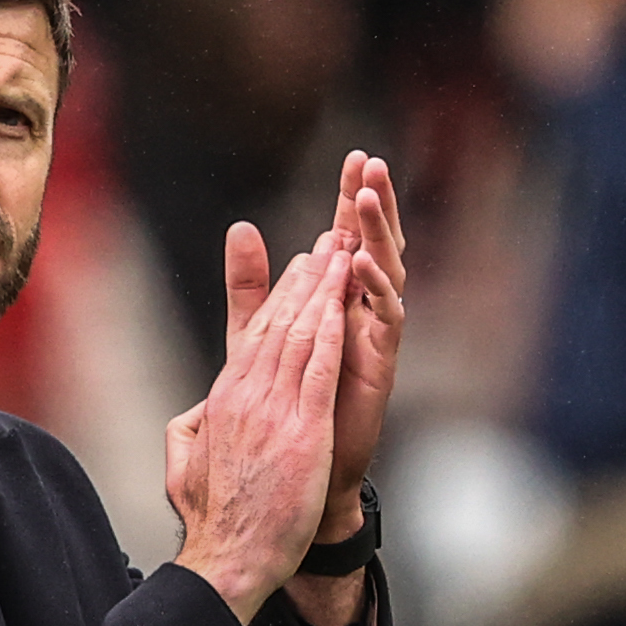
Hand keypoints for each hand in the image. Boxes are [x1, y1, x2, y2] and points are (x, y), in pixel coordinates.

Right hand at [169, 243, 351, 622]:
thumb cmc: (214, 521)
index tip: (297, 271)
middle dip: (304, 278)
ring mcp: (273, 409)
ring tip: (341, 251)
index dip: (277, 299)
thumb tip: (192, 414)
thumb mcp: (185, 467)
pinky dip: (332, 326)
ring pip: (299, 333)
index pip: (252, 338)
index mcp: (221, 402)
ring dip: (322, 289)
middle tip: (326, 241)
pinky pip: (319, 364)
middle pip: (277, 323)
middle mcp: (245, 395)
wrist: (229, 556)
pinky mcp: (302, 428)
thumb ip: (188, 432)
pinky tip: (345, 299)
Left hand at [221, 152, 404, 544]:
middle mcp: (362, 310)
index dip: (352, 198)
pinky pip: (386, 317)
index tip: (356, 157)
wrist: (301, 468)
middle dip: (374, 204)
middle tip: (372, 163)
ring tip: (367, 199)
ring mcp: (374, 334)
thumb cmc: (289, 401)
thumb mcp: (259, 333)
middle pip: (374, 243)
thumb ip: (251, 284)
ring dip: (378, 234)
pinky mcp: (380, 362)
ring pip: (386, 271)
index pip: (348, 236)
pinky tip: (361, 263)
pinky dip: (375, 288)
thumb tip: (240, 227)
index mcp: (338, 298)